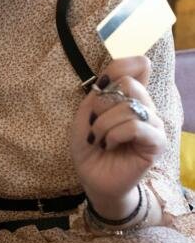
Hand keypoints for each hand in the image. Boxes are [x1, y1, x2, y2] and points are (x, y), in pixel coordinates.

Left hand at [71, 57, 166, 218]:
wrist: (92, 177)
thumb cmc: (90, 146)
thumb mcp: (85, 115)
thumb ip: (99, 93)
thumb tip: (111, 77)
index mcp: (130, 96)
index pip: (138, 65)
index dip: (121, 66)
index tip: (101, 87)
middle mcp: (146, 106)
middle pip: (130, 83)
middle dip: (102, 105)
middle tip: (95, 125)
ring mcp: (154, 124)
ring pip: (129, 107)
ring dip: (104, 125)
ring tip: (100, 140)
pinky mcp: (157, 143)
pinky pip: (136, 126)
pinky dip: (114, 135)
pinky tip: (110, 145)